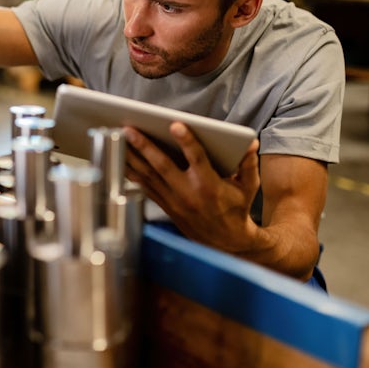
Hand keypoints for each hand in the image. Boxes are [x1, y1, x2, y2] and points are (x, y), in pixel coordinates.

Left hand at [124, 122, 260, 253]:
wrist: (225, 242)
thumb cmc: (237, 210)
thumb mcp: (248, 187)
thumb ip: (248, 163)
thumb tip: (250, 142)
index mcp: (209, 185)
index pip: (197, 159)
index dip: (187, 141)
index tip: (175, 125)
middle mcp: (188, 193)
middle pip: (162, 165)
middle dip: (144, 146)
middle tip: (129, 128)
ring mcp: (173, 200)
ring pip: (148, 175)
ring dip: (131, 156)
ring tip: (117, 137)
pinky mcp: (165, 205)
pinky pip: (144, 186)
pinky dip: (131, 172)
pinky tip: (120, 157)